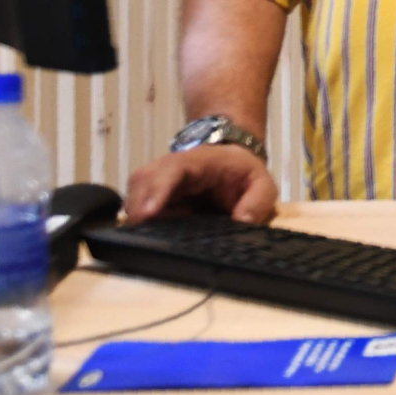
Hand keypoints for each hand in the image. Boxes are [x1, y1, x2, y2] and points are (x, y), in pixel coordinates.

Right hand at [123, 142, 278, 224]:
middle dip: (144, 210)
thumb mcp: (261, 185)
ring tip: (174, 230)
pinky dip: (146, 223)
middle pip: (142, 183)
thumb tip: (242, 222)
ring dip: (145, 219)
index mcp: (197, 161)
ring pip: (134, 197)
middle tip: (165, 233)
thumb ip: (257, 202)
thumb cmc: (243, 172)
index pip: (171, 169)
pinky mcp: (151, 196)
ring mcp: (156, 181)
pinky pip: (137, 210)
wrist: (231, 161)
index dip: (158, 189)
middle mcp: (169, 168)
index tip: (148, 213)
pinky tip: (166, 230)